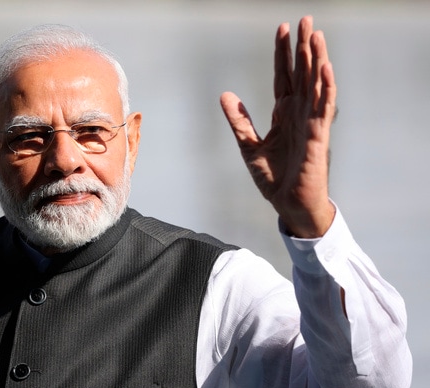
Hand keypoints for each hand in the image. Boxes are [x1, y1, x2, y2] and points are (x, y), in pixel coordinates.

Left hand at [220, 16, 336, 237]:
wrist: (287, 204)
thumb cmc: (273, 178)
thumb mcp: (248, 146)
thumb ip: (239, 120)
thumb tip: (225, 94)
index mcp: (284, 114)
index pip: (283, 77)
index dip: (282, 54)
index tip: (281, 29)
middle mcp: (299, 114)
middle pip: (302, 73)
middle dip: (303, 47)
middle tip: (304, 19)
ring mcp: (310, 123)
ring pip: (315, 84)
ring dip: (316, 59)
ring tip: (315, 34)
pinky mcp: (318, 137)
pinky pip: (324, 108)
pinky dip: (325, 87)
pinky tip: (325, 67)